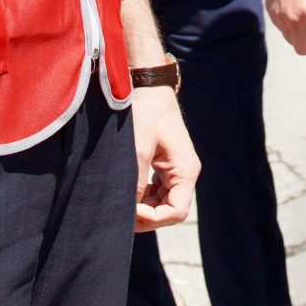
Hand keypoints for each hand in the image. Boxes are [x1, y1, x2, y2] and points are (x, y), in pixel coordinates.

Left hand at [130, 73, 199, 230]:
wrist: (147, 86)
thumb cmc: (145, 113)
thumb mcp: (137, 149)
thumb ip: (134, 182)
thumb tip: (127, 210)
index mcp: (186, 170)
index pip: (176, 212)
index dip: (153, 218)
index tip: (130, 210)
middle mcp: (185, 172)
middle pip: (170, 210)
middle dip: (146, 216)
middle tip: (120, 212)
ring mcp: (176, 169)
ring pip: (163, 202)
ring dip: (143, 207)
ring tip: (121, 201)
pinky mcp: (165, 165)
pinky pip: (158, 191)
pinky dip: (143, 196)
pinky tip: (127, 190)